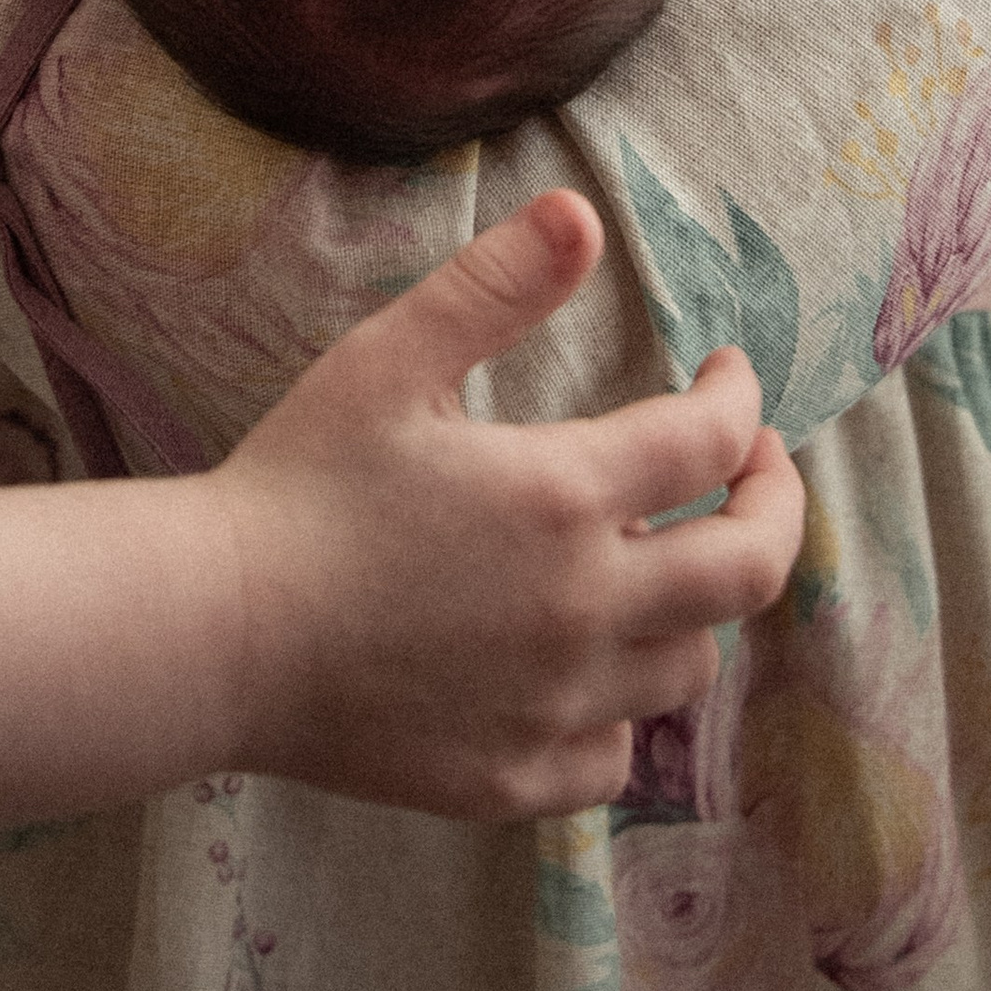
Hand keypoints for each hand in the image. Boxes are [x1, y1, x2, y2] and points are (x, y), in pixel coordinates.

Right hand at [213, 191, 803, 818]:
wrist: (217, 631)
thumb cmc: (299, 482)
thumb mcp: (390, 358)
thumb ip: (494, 284)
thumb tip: (580, 213)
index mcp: (562, 496)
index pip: (709, 442)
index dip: (737, 397)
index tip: (726, 373)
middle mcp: (584, 608)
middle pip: (748, 567)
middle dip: (774, 503)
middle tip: (758, 468)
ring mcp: (556, 703)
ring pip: (689, 664)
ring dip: (695, 604)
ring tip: (660, 560)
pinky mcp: (515, 777)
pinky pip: (617, 754)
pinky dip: (624, 707)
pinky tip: (588, 668)